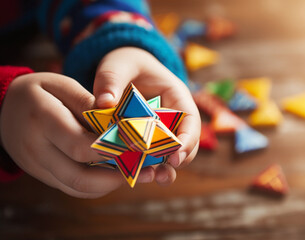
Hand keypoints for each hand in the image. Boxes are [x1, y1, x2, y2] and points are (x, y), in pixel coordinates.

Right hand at [0, 72, 144, 197]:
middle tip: (145, 169)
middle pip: (80, 177)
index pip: (81, 146)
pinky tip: (116, 174)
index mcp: (42, 120)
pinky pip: (72, 188)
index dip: (114, 150)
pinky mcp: (42, 175)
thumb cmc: (37, 92)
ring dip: (110, 184)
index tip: (140, 146)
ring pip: (78, 188)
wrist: (3, 109)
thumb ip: (87, 101)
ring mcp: (38, 167)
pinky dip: (98, 186)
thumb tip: (115, 120)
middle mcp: (37, 149)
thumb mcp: (60, 84)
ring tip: (136, 172)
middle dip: (117, 177)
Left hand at [93, 47, 200, 185]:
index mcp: (177, 97)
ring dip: (164, 168)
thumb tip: (104, 103)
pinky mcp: (147, 141)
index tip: (175, 155)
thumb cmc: (125, 63)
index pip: (190, 121)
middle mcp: (174, 118)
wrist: (121, 69)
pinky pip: (150, 156)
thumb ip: (110, 80)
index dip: (187, 140)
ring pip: (170, 154)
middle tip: (163, 174)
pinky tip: (136, 175)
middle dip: (179, 159)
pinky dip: (145, 166)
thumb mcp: (118, 65)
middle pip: (186, 143)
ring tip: (155, 179)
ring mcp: (162, 131)